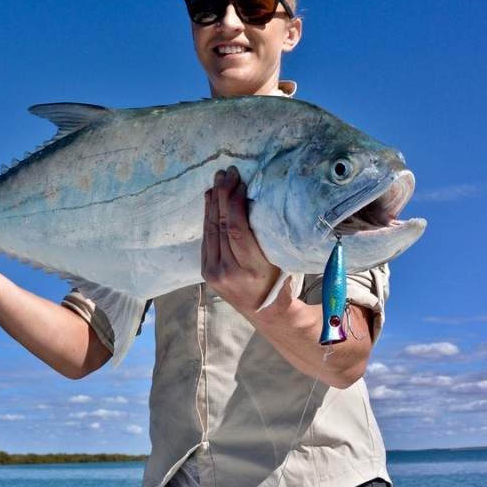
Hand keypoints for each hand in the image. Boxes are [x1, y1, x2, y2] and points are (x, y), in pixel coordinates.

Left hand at [201, 166, 282, 314]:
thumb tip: (253, 198)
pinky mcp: (206, 272)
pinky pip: (206, 238)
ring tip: (217, 181)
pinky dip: (208, 217)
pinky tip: (210, 200)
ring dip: (213, 203)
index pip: (236, 228)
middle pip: (221, 225)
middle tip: (226, 174)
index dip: (235, 202)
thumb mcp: (279, 258)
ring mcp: (214, 273)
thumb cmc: (280, 281)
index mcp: (250, 268)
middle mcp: (228, 272)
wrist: (266, 312)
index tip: (240, 182)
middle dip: (223, 195)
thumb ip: (265, 235)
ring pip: (210, 230)